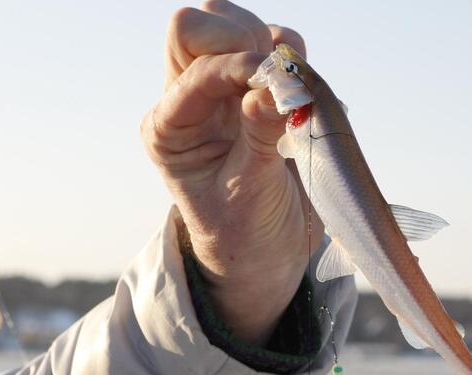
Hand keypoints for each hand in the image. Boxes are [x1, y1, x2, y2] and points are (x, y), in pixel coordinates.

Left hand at [141, 1, 320, 345]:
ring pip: (235, 26)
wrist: (265, 252)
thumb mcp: (249, 191)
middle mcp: (191, 99)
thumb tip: (277, 85)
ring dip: (268, 46)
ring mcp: (225, 91)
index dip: (237, 68)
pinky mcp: (258, 89)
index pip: (195, 65)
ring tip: (288, 91)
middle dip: (242, 42)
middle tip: (274, 79)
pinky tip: (299, 92)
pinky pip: (273, 44)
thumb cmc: (245, 230)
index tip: (277, 87)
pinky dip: (291, 54)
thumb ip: (260, 135)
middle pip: (200, 28)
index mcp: (172, 126)